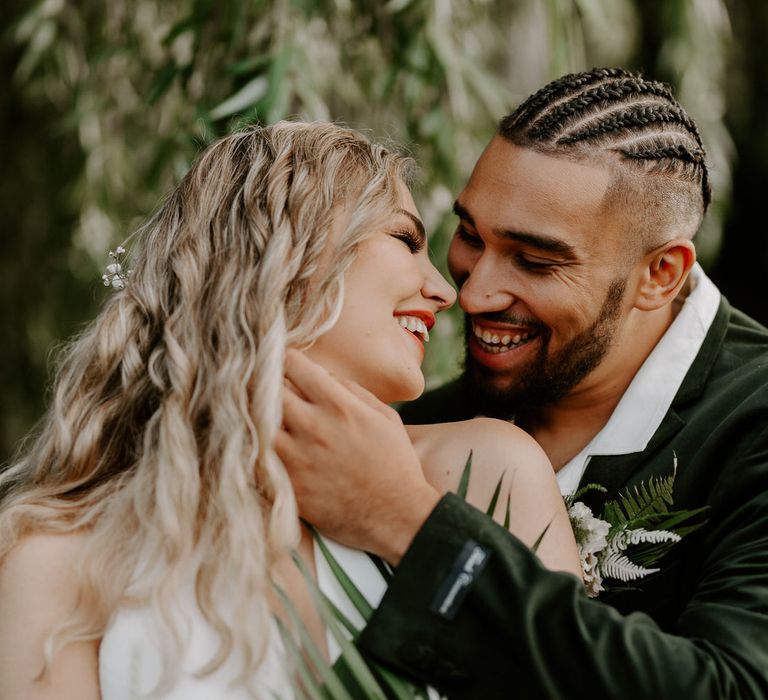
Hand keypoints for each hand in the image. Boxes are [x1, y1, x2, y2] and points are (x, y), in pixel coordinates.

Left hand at [275, 349, 439, 563]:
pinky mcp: (289, 486)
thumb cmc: (394, 464)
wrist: (397, 515)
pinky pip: (260, 458)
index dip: (287, 360)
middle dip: (269, 384)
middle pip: (268, 389)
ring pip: (256, 423)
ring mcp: (297, 459)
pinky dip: (261, 448)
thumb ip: (351, 390)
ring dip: (260, 417)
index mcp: (338, 406)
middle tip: (272, 389)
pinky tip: (270, 448)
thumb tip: (322, 375)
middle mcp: (313, 428)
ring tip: (268, 418)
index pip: (293, 365)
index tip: (287, 364)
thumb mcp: (384, 416)